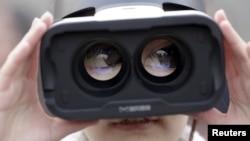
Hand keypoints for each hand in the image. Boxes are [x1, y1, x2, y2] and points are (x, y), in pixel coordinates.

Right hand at [0, 12, 95, 140]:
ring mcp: (11, 83)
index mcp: (31, 89)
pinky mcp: (2, 87)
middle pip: (30, 53)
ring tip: (42, 22)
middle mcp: (20, 82)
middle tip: (49, 18)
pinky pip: (11, 67)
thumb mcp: (54, 129)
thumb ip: (73, 122)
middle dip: (38, 34)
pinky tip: (30, 42)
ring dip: (31, 37)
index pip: (39, 62)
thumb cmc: (24, 140)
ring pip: (21, 55)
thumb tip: (93, 117)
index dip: (45, 48)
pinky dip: (20, 53)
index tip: (56, 35)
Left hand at [193, 10, 249, 123]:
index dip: (217, 44)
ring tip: (224, 23)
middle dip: (224, 32)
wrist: (248, 131)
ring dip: (233, 38)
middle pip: (231, 49)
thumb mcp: (214, 117)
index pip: (222, 57)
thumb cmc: (237, 124)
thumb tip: (183, 106)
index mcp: (229, 79)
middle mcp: (239, 74)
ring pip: (240, 53)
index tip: (207, 32)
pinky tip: (248, 44)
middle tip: (217, 16)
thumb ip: (200, 109)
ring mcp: (248, 75)